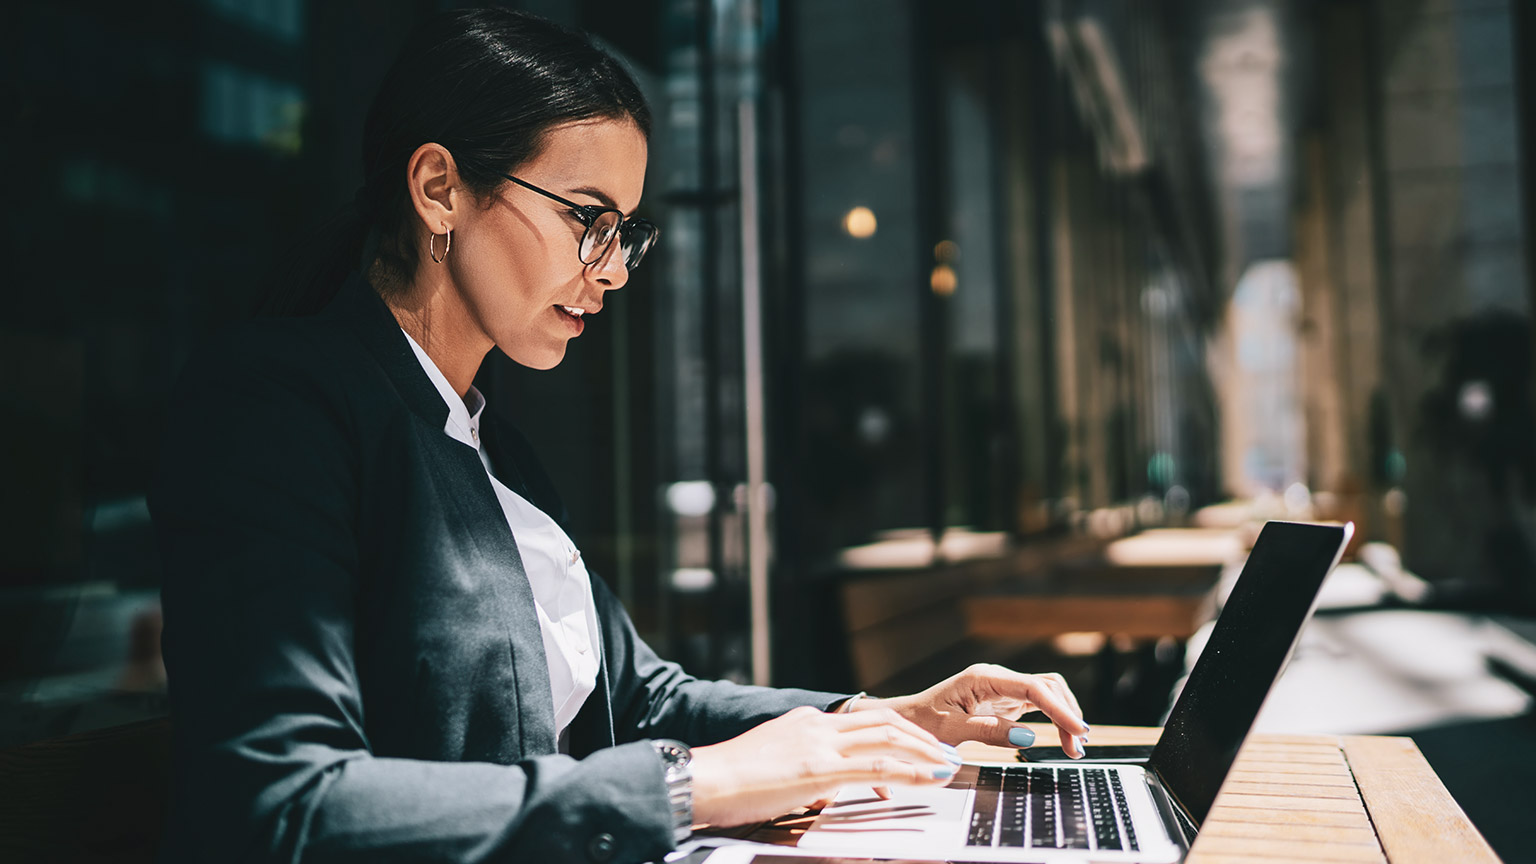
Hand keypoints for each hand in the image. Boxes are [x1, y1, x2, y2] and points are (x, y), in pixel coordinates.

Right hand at [688, 705, 962, 826]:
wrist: (704, 779)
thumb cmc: (730, 780)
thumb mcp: (775, 764)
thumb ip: (804, 770)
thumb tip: (821, 789)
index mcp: (806, 721)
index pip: (864, 719)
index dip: (898, 732)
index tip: (920, 745)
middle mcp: (817, 725)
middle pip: (884, 721)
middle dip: (920, 737)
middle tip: (944, 753)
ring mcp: (820, 744)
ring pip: (887, 738)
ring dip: (924, 751)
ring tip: (947, 765)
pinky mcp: (819, 769)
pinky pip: (876, 768)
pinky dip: (909, 772)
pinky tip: (929, 779)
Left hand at [854, 664, 1089, 757]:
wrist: (907, 721)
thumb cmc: (923, 723)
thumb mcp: (952, 731)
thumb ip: (989, 732)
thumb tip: (1029, 737)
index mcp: (983, 678)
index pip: (1033, 687)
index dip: (1059, 708)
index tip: (1077, 730)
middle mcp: (997, 678)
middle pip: (1047, 686)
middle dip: (1067, 713)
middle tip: (1077, 745)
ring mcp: (1003, 689)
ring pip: (1047, 694)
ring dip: (1064, 716)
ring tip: (1074, 746)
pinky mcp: (1005, 702)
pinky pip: (1039, 705)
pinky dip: (1054, 719)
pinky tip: (1064, 738)